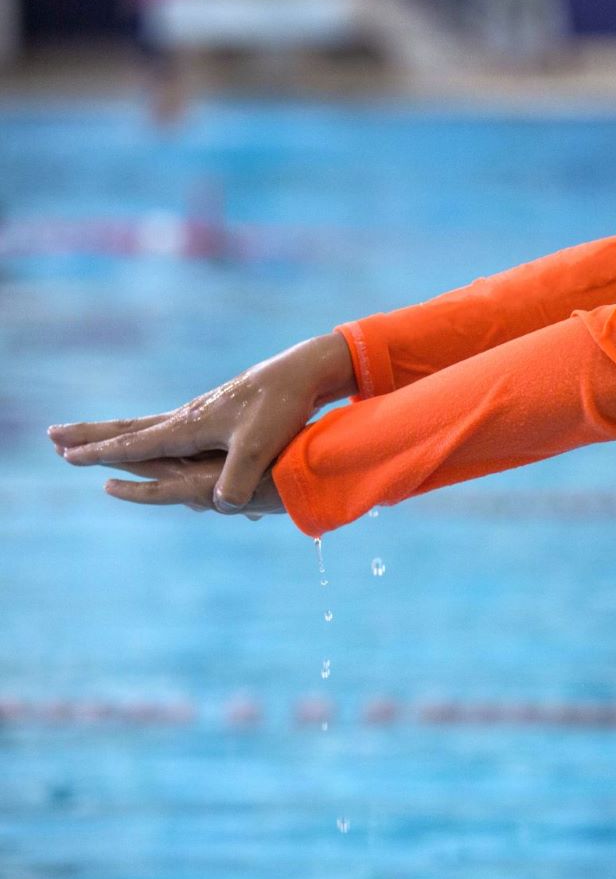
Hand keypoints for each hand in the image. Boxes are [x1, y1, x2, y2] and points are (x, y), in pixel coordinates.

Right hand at [49, 333, 354, 514]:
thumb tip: (221, 506)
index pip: (136, 444)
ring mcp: (200, 412)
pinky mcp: (215, 411)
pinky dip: (144, 430)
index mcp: (190, 426)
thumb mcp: (261, 447)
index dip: (102, 453)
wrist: (300, 372)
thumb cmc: (281, 408)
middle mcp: (187, 416)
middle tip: (52, 437)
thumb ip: (238, 478)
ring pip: (146, 424)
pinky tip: (146, 433)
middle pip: (129, 428)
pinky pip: (166, 424)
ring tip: (87, 436)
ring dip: (114, 431)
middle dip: (91, 435)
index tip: (68, 456)